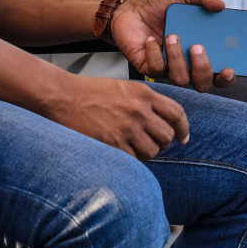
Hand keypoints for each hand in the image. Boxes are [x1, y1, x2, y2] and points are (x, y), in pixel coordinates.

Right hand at [46, 72, 189, 159]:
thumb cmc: (90, 92)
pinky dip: (132, 159)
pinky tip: (123, 152)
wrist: (63, 96)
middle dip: (162, 142)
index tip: (182, 137)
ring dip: (146, 152)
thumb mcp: (124, 88)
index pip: (176, 113)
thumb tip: (164, 121)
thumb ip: (145, 101)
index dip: (183, 128)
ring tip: (133, 147)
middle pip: (167, 136)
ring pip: (153, 151)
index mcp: (143, 93)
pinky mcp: (113, 143)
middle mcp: (139, 110)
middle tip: (151, 142)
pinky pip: (135, 160)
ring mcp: (127, 128)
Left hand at [110, 0, 235, 89]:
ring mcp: (169, 68)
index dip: (227, 78)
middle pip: (203, 84)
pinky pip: (156, 70)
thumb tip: (220, 5)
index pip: (221, 74)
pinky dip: (155, 54)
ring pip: (180, 79)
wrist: (131, 9)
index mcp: (202, 52)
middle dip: (203, 69)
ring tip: (171, 36)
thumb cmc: (161, 7)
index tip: (229, 69)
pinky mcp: (149, 68)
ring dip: (178, 59)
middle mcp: (188, 65)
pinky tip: (151, 40)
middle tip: (197, 47)